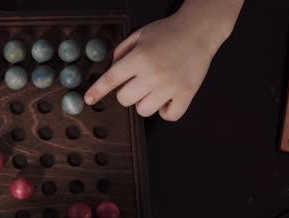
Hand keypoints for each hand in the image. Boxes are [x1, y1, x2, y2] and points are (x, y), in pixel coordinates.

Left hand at [84, 0, 242, 120]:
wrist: (199, 30)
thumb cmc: (167, 32)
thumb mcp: (138, 35)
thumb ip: (120, 53)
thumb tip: (111, 71)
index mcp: (139, 58)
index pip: (111, 80)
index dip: (97, 91)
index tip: (89, 99)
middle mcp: (153, 74)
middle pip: (125, 99)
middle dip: (127, 92)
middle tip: (138, 82)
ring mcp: (170, 87)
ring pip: (143, 110)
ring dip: (144, 102)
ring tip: (153, 89)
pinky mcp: (186, 94)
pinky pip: (168, 116)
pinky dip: (165, 111)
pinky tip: (166, 99)